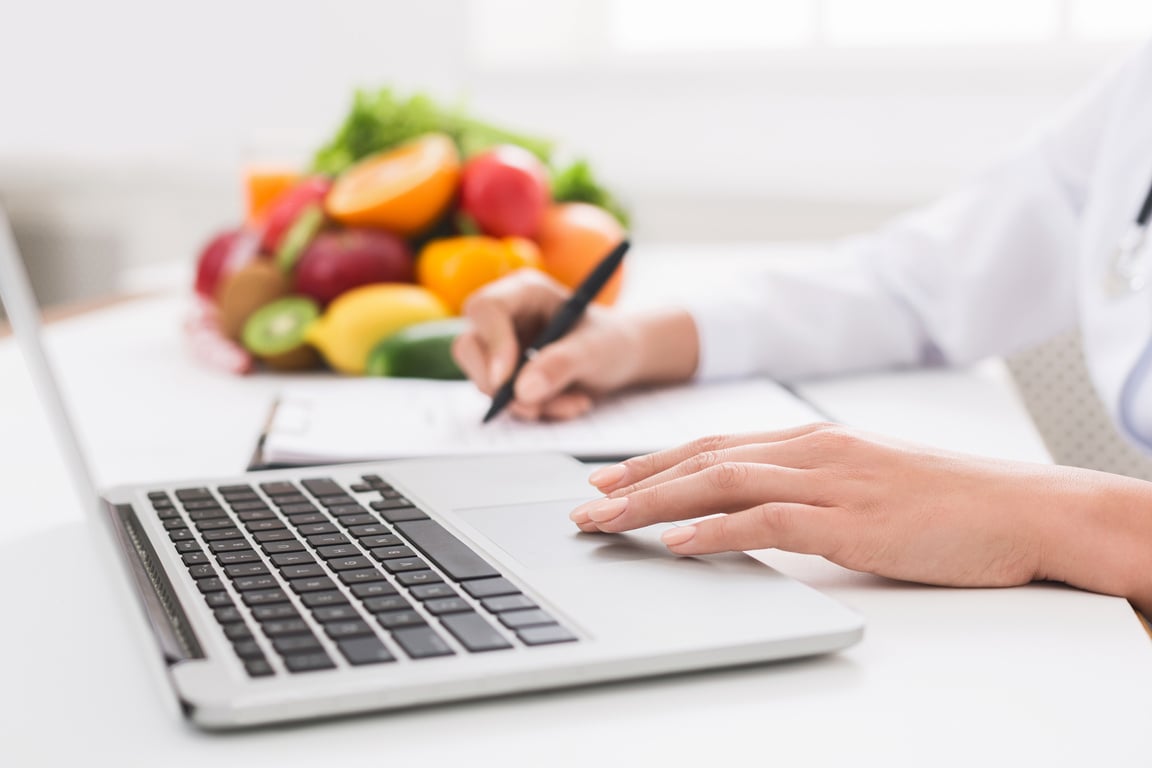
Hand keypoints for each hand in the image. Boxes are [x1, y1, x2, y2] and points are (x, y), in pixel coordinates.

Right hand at [452, 269, 698, 419]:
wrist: (622, 359)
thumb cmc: (611, 341)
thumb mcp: (596, 349)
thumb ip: (562, 363)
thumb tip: (523, 391)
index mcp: (525, 292)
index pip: (487, 309)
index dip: (492, 344)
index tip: (506, 381)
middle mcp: (505, 317)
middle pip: (469, 346)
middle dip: (496, 384)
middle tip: (532, 408)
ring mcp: (501, 348)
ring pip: (485, 381)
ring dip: (527, 404)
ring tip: (574, 403)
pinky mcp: (506, 376)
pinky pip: (503, 401)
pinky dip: (534, 411)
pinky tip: (569, 404)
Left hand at [570, 423, 1151, 608]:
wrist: (1021, 507)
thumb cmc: (945, 499)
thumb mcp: (864, 482)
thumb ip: (808, 488)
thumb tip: (754, 507)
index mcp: (812, 441)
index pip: (714, 446)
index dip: (654, 461)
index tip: (608, 479)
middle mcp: (811, 452)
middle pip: (702, 458)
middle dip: (635, 480)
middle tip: (584, 502)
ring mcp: (830, 483)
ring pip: (721, 482)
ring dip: (655, 502)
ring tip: (607, 521)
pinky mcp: (852, 522)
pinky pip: (768, 521)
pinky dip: (716, 529)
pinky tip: (678, 543)